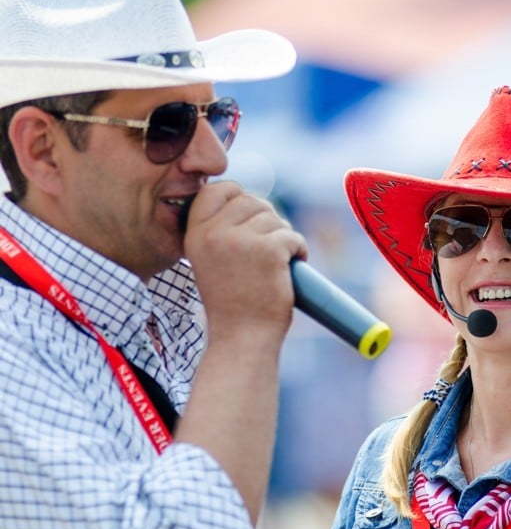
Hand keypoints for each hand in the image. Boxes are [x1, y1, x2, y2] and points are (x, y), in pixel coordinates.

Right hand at [183, 181, 306, 341]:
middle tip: (268, 248)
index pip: (215, 189)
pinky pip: (292, 236)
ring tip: (276, 264)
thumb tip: (247, 198)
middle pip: (251, 201)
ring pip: (275, 218)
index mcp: (195, 234)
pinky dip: (298, 250)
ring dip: (283, 237)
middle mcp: (214, 234)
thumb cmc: (231, 302)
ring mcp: (241, 241)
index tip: (249, 218)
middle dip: (267, 220)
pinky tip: (291, 267)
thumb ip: (220, 230)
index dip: (237, 196)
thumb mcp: (211, 260)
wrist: (242, 338)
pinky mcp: (268, 250)